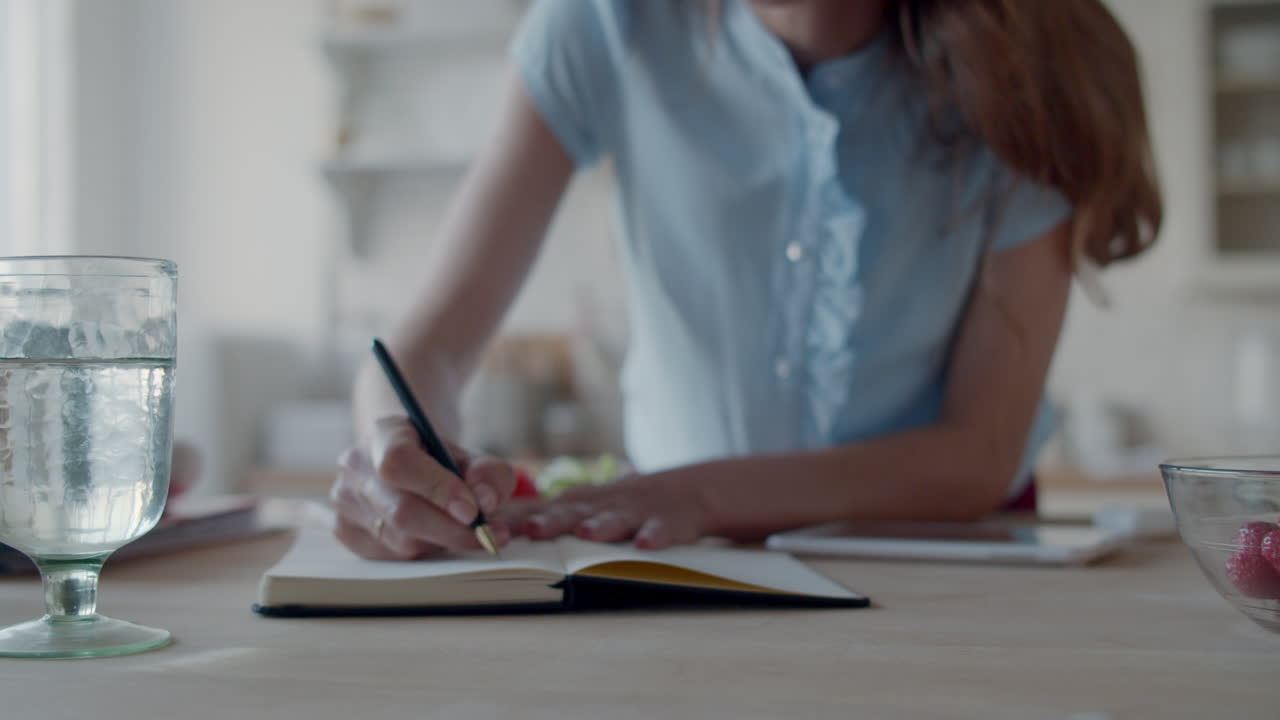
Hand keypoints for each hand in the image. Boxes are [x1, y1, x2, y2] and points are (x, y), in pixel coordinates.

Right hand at [330, 416, 516, 559]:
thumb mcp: (472, 457)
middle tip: (488, 535)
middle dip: (451, 530)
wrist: (407, 461)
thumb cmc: (440, 461)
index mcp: (383, 434)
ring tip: (467, 533)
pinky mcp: (345, 530)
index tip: (473, 510)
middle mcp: (355, 466)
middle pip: (400, 511)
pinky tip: (438, 537)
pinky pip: (390, 556)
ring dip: (441, 543)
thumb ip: (488, 474)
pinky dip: (423, 552)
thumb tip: (484, 502)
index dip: (437, 489)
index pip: (399, 462)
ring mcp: (344, 500)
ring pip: (398, 540)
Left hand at [502, 472, 712, 549]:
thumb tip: (492, 537)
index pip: (539, 511)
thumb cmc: (622, 507)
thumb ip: (546, 520)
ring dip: (601, 526)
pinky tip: (646, 544)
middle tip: (533, 530)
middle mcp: (602, 505)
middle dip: (552, 520)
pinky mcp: (668, 521)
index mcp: (577, 504)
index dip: (517, 522)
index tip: (490, 533)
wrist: (687, 492)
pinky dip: (654, 535)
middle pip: (573, 512)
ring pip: (616, 519)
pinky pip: (661, 528)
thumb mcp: (584, 509)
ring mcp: (636, 511)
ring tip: (587, 533)